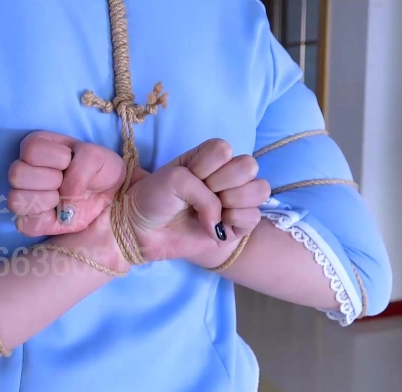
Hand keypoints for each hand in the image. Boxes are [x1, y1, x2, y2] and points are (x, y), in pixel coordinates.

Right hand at [8, 131, 125, 236]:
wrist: (117, 197)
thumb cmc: (105, 171)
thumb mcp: (98, 158)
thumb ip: (79, 170)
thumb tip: (63, 204)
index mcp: (39, 147)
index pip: (30, 149)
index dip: (54, 157)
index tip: (71, 159)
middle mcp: (28, 170)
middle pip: (17, 174)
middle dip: (50, 179)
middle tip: (66, 181)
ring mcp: (27, 197)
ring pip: (15, 200)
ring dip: (45, 199)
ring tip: (62, 199)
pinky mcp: (33, 223)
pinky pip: (24, 225)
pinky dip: (44, 221)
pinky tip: (60, 215)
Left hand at [123, 139, 269, 260]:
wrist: (142, 231)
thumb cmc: (154, 198)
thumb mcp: (175, 181)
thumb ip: (205, 194)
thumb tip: (222, 219)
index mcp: (209, 158)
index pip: (225, 149)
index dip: (207, 165)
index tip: (190, 176)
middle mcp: (225, 176)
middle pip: (249, 166)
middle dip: (223, 182)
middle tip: (200, 194)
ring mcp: (233, 200)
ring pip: (260, 190)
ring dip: (233, 200)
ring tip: (209, 211)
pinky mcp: (236, 226)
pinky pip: (254, 217)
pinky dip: (235, 221)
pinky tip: (214, 226)